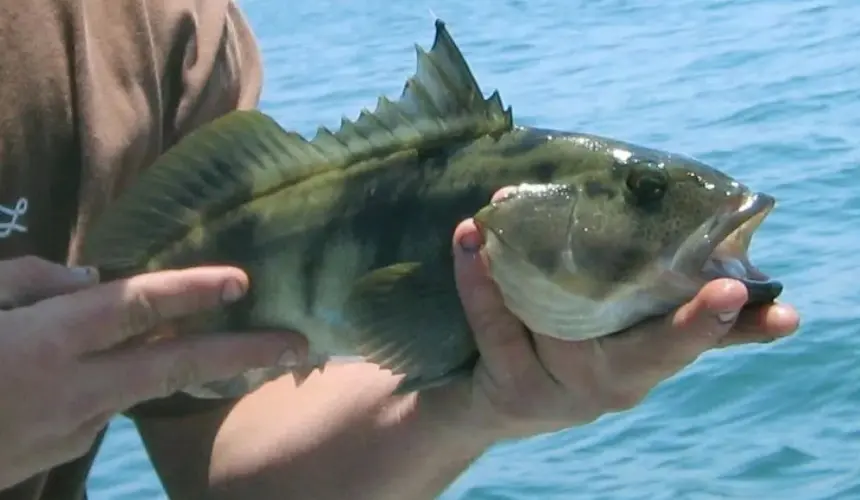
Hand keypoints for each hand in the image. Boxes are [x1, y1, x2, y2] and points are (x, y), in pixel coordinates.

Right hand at [0, 256, 305, 488]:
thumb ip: (31, 280)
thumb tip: (88, 276)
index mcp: (47, 339)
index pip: (137, 306)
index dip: (193, 290)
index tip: (244, 281)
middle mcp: (74, 388)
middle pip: (176, 366)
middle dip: (243, 355)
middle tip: (299, 344)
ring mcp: (71, 429)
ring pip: (141, 387)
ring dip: (180, 367)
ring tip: (228, 346)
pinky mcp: (60, 454)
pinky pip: (100, 407)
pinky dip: (110, 385)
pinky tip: (85, 375)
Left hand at [446, 196, 799, 439]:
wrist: (496, 399)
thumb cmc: (570, 342)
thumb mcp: (618, 328)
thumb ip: (662, 298)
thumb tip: (742, 264)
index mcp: (646, 362)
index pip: (697, 342)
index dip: (731, 325)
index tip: (777, 311)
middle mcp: (614, 384)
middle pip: (651, 354)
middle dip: (687, 326)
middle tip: (725, 290)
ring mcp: (562, 389)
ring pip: (561, 330)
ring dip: (536, 269)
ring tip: (510, 211)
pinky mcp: (511, 388)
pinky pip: (495, 327)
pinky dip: (480, 283)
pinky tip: (470, 239)